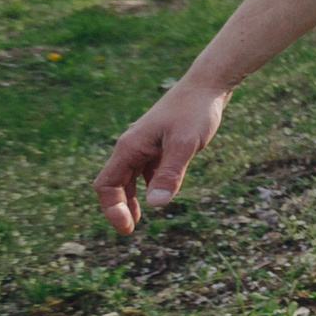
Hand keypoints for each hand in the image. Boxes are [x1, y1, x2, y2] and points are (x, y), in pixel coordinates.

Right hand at [96, 77, 231, 232]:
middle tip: (129, 230)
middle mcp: (132, 145)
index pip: (106, 184)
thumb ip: (170, 173)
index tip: (127, 228)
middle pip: (115, 182)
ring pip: (130, 175)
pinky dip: (147, 183)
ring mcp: (146, 143)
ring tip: (138, 218)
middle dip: (119, 207)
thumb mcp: (184, 144)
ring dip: (132, 197)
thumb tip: (156, 204)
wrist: (209, 85)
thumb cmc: (195, 111)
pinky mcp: (160, 141)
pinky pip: (146, 167)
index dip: (111, 208)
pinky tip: (159, 192)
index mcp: (129, 147)